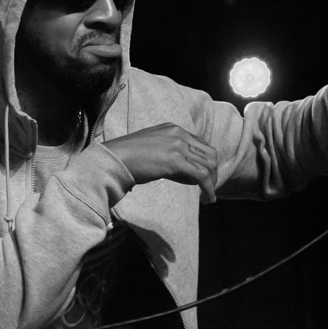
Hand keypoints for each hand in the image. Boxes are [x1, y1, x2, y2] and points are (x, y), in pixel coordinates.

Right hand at [102, 124, 217, 202]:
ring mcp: (178, 146)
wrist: (114, 158)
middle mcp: (179, 134)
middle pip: (209, 154)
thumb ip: (166, 152)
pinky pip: (202, 176)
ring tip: (208, 196)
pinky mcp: (176, 161)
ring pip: (209, 165)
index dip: (205, 161)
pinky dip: (208, 188)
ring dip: (212, 183)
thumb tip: (178, 169)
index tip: (204, 176)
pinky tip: (208, 199)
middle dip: (213, 172)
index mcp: (173, 129)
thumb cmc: (126, 156)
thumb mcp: (151, 147)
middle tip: (209, 188)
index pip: (200, 144)